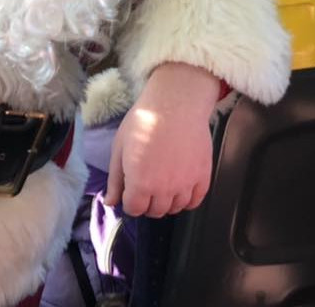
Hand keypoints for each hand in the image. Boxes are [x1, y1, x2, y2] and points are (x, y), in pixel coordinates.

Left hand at [106, 63, 220, 217]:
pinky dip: (188, 199)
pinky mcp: (203, 176)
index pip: (134, 209)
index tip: (132, 189)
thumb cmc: (144, 121)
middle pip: (155, 211)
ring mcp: (186, 184)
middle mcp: (164, 190)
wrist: (176, 103)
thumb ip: (115, 179)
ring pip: (176, 208)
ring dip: (167, 201)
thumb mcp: (120, 147)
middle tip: (147, 185)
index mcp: (140, 184)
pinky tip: (181, 188)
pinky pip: (196, 200)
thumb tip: (111, 202)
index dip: (130, 200)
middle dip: (148, 202)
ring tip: (164, 185)